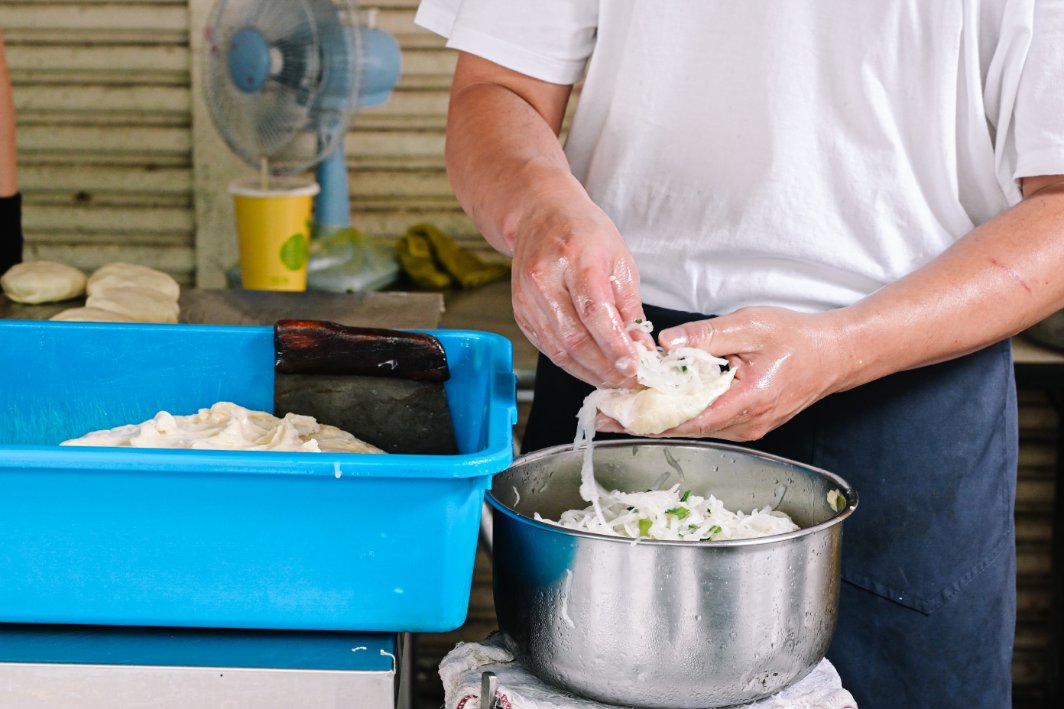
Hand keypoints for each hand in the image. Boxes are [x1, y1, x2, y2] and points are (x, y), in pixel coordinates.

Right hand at [510, 197, 650, 387]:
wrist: (539, 216)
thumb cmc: (584, 233)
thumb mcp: (618, 260)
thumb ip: (629, 307)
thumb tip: (640, 348)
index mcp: (574, 258)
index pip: (594, 311)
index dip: (614, 344)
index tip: (634, 366)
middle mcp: (544, 279)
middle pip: (574, 337)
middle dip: (605, 366)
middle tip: (630, 381)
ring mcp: (527, 298)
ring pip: (559, 349)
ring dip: (589, 372)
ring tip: (614, 381)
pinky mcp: (521, 313)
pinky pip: (547, 348)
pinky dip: (571, 364)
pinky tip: (591, 370)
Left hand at [597, 306, 850, 440]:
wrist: (835, 355)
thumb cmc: (798, 338)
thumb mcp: (751, 326)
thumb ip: (707, 335)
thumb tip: (668, 343)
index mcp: (747, 402)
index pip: (687, 419)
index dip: (648, 417)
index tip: (617, 413)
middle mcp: (746, 425)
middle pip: (684, 429)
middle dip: (643, 421)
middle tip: (604, 414)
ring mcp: (747, 429)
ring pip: (693, 429)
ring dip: (658, 419)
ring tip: (620, 409)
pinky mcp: (747, 425)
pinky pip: (706, 423)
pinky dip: (679, 415)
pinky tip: (656, 404)